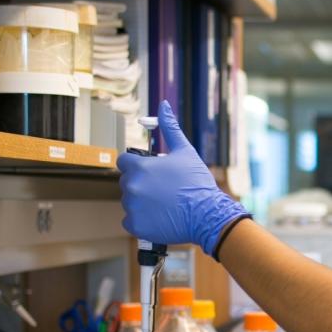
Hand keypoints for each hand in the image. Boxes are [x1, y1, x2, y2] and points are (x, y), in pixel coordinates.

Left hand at [117, 100, 250, 254]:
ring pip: (129, 201)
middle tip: (162, 190)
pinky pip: (131, 221)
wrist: (208, 215)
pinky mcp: (136, 225)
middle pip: (126, 182)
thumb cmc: (197, 183)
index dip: (137, 165)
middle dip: (141, 184)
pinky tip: (159, 217)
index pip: (124, 162)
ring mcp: (132, 207)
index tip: (151, 172)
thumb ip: (170, 128)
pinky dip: (142, 220)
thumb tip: (163, 106)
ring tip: (164, 204)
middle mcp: (132, 186)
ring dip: (142, 202)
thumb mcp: (185, 152)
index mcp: (140, 167)